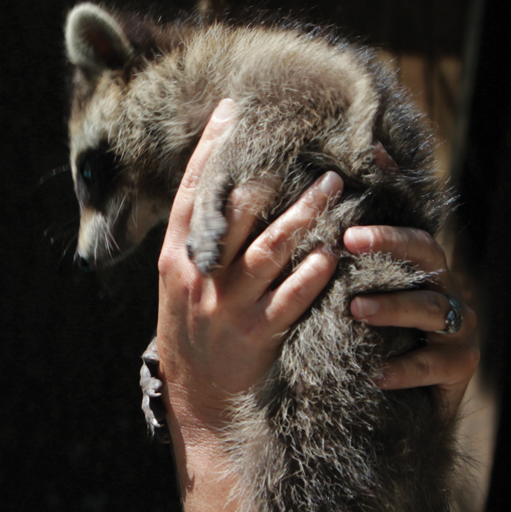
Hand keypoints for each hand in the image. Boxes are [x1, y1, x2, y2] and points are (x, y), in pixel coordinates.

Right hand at [156, 100, 339, 444]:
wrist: (198, 401)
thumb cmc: (194, 333)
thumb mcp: (180, 284)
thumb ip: (199, 240)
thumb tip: (228, 184)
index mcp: (176, 259)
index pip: (193, 193)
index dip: (212, 149)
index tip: (234, 109)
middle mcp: (200, 277)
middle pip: (236, 215)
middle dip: (273, 178)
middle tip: (309, 152)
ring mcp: (229, 306)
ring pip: (269, 250)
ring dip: (304, 216)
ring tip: (333, 188)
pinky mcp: (258, 334)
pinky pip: (291, 297)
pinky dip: (313, 274)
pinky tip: (334, 253)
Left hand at [345, 225, 478, 419]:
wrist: (401, 415)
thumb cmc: (373, 353)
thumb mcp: (362, 318)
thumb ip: (349, 289)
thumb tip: (310, 257)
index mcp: (426, 278)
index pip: (414, 244)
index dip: (386, 235)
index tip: (347, 235)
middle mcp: (448, 296)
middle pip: (428, 264)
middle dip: (389, 253)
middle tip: (347, 254)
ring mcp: (460, 330)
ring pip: (431, 310)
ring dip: (392, 307)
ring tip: (356, 310)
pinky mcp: (462, 365)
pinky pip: (433, 363)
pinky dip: (403, 368)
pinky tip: (376, 374)